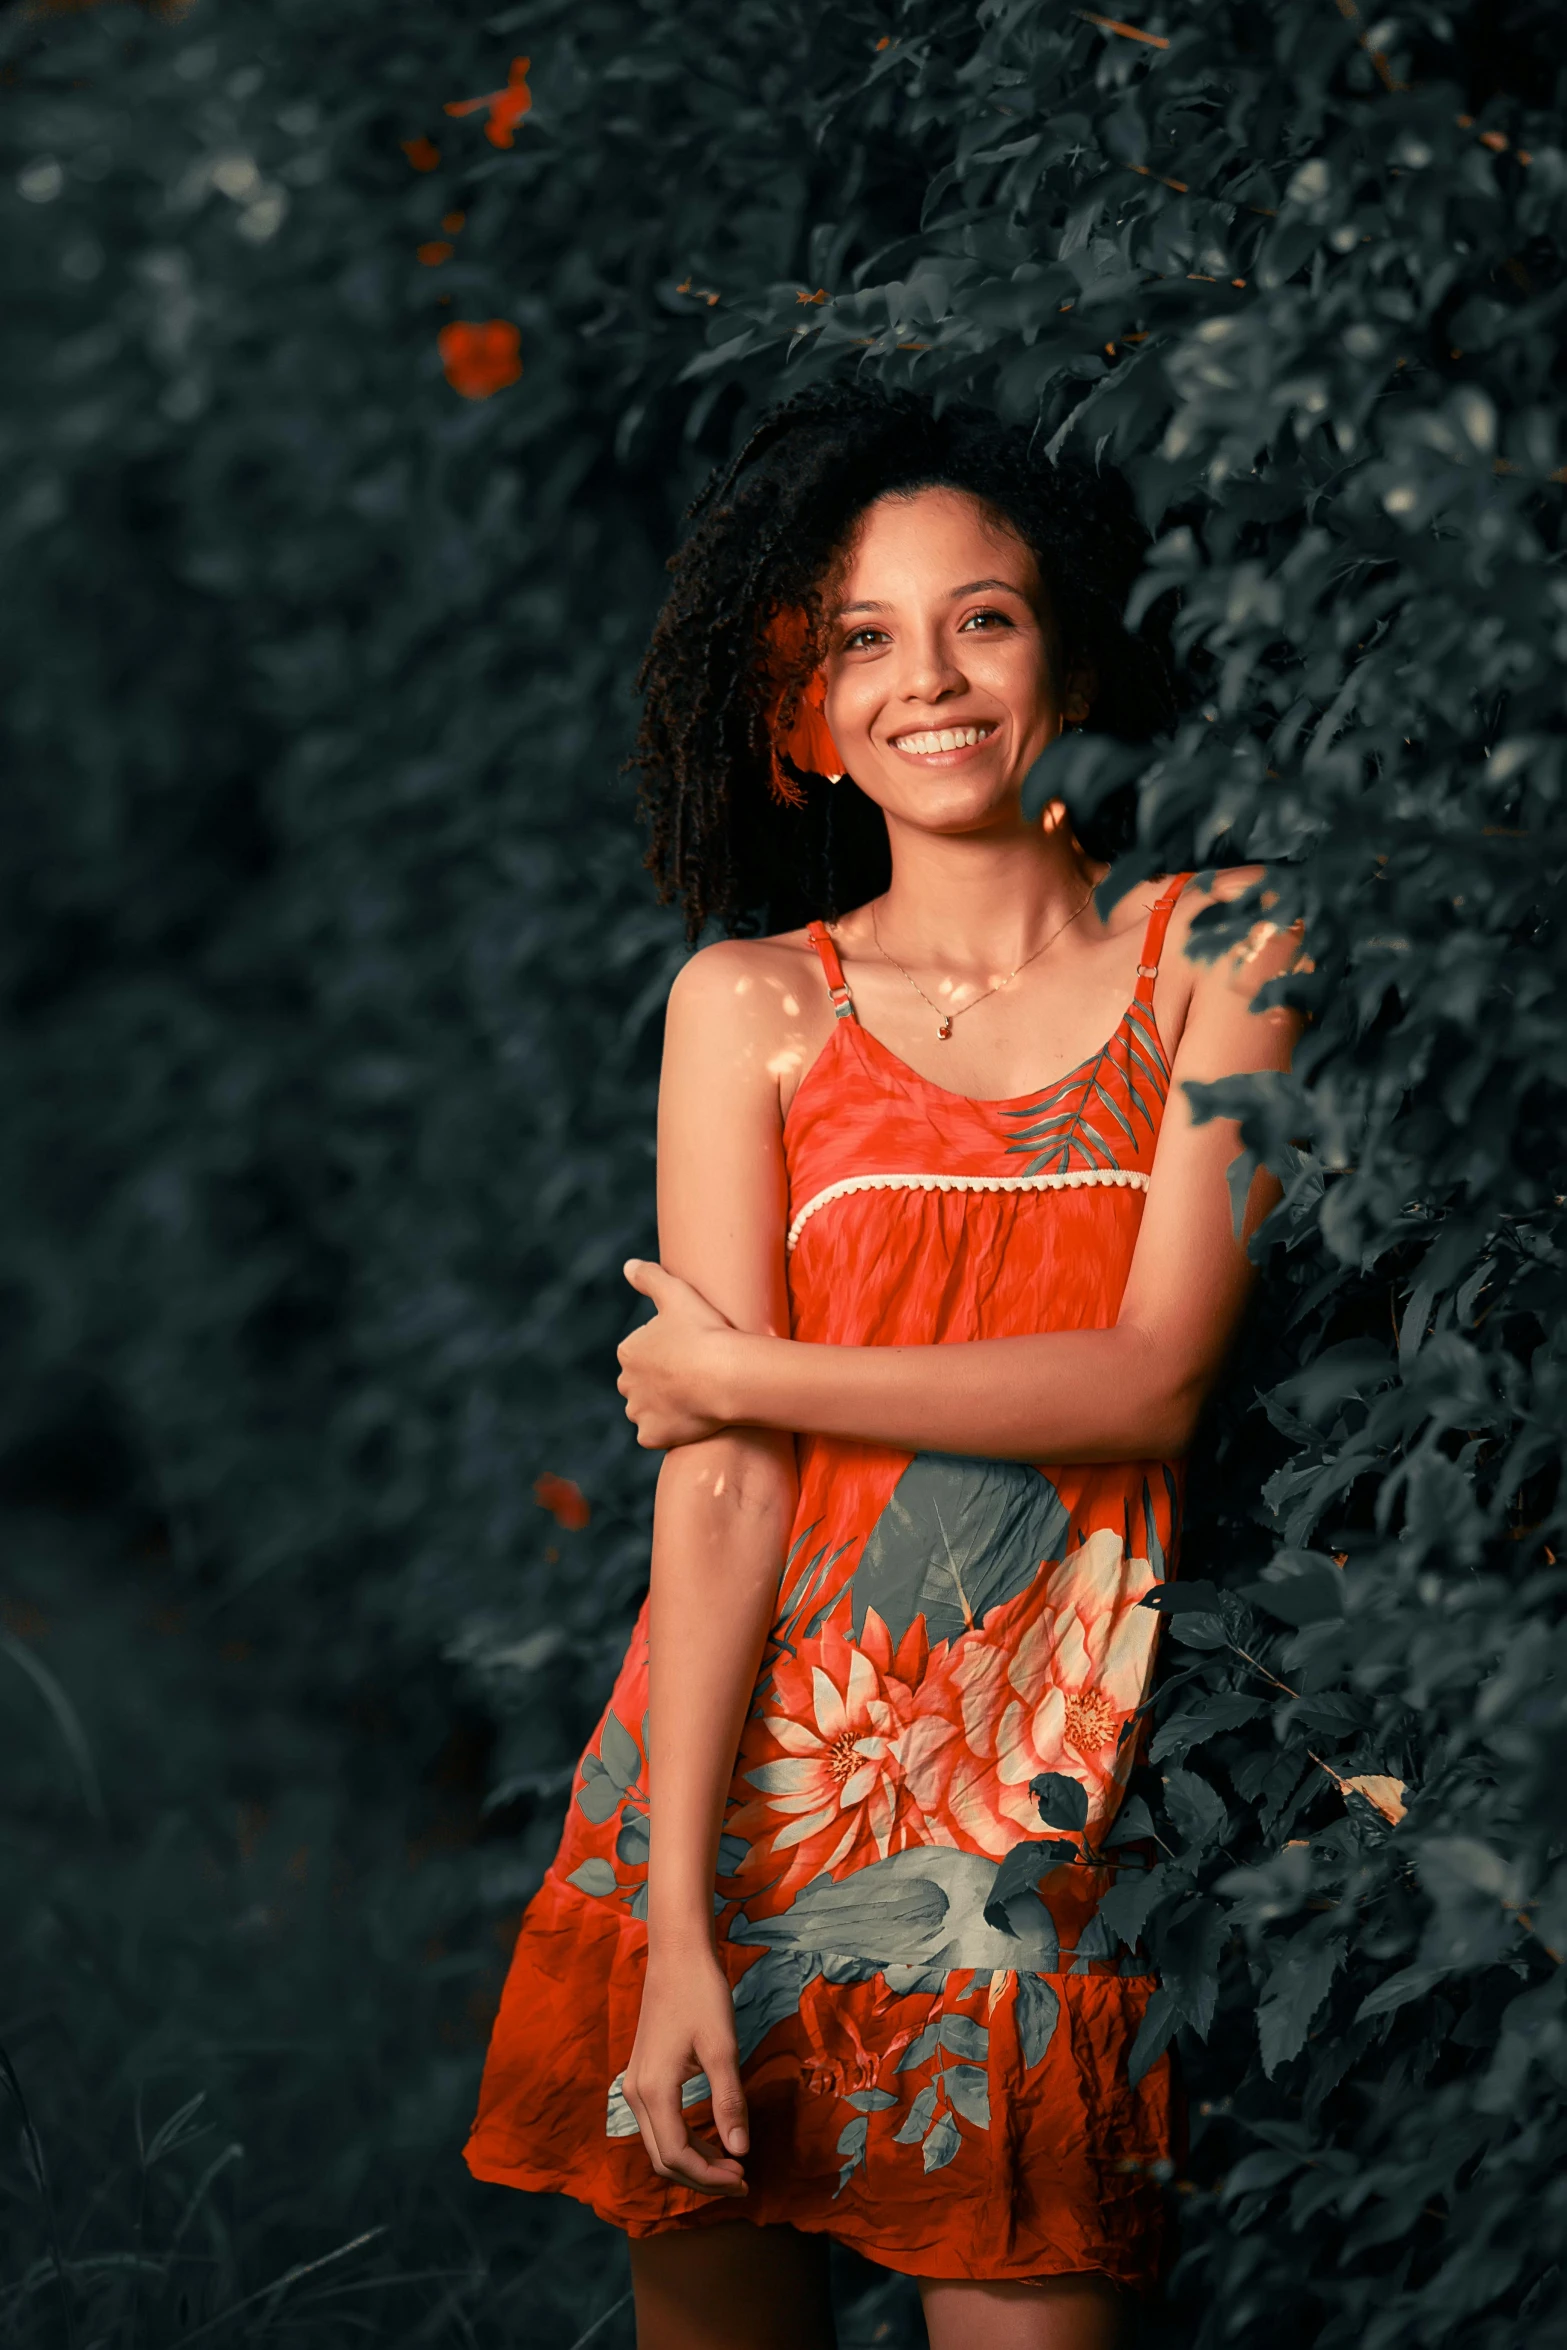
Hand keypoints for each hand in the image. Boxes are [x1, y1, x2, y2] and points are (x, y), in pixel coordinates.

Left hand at [617, 1260, 735, 1447]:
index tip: (689, 1351)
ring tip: (692, 1400)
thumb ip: (650, 1276)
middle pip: (639, 1384)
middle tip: (691, 1377)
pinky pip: (655, 1436)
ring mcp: (638, 1412)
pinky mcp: (652, 1436)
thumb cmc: (705, 1331)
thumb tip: (627, 1265)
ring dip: (661, 1407)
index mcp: (629, 1351)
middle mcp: (626, 1383)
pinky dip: (667, 1431)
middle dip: (658, 1382)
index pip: (642, 1354)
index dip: (666, 1353)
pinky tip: (688, 1422)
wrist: (726, 1375)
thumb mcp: (677, 1293)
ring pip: (645, 1410)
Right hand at [623, 1945, 749, 2195]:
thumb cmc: (701, 1995)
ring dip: (693, 2162)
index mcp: (654, 2090)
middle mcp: (637, 2094)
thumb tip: (741, 2151)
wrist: (677, 1955)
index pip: (677, 2156)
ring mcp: (636, 2085)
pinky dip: (684, 2141)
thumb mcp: (722, 2048)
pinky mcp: (643, 2077)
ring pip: (659, 2144)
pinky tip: (711, 2140)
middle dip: (701, 2177)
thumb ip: (729, 2102)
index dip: (710, 2176)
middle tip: (741, 2180)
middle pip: (663, 2158)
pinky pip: (659, 2125)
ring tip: (731, 2165)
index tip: (744, 2178)